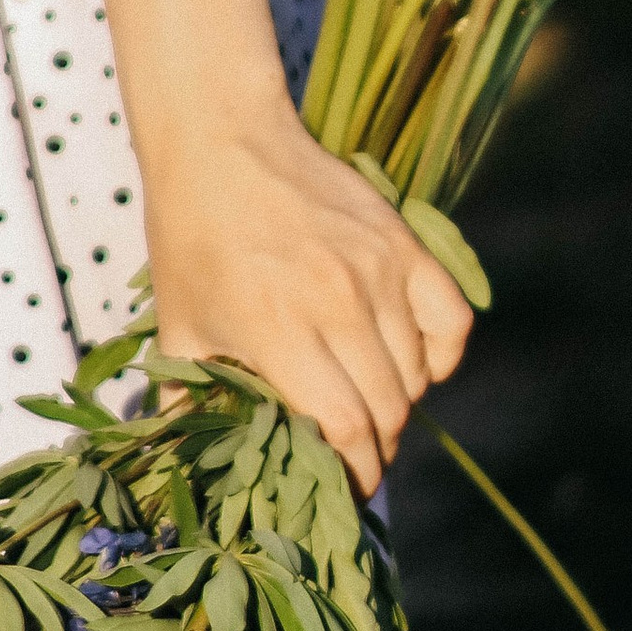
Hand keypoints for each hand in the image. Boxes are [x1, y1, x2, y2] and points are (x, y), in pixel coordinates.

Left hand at [142, 100, 471, 493]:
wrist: (222, 139)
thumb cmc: (192, 237)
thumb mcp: (179, 324)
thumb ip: (189, 400)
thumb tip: (192, 466)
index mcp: (278, 328)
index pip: (344, 428)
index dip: (353, 474)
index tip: (346, 492)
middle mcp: (337, 301)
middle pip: (388, 410)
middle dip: (376, 449)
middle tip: (356, 457)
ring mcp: (378, 269)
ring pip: (417, 374)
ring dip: (400, 405)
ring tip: (372, 411)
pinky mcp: (403, 242)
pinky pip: (452, 321)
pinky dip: (441, 356)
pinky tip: (413, 365)